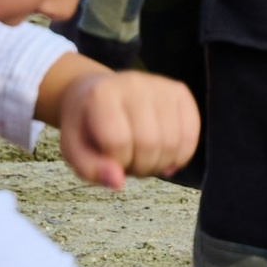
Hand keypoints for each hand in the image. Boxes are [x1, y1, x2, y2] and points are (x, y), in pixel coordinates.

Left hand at [34, 62, 201, 189]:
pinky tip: (165, 157)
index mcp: (102, 95)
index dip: (115, 163)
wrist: (96, 92)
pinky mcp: (179, 91)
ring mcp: (161, 85)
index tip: (109, 161)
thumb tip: (119, 182)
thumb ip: (91, 168)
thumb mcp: (74, 149)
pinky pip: (192, 132)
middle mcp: (134, 83)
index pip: (118, 142)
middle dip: (140, 167)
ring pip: (173, 142)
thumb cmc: (86, 126)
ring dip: (159, 164)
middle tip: (129, 165)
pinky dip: (181, 155)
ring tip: (144, 160)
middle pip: (149, 143)